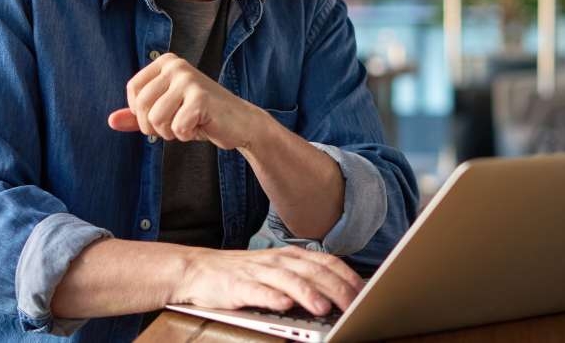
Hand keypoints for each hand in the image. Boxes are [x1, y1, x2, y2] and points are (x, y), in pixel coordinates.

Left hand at [107, 53, 264, 149]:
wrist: (239, 123)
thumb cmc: (200, 116)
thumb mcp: (165, 112)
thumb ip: (137, 116)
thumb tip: (110, 120)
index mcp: (166, 62)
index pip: (133, 91)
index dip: (141, 113)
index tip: (162, 115)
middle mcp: (176, 65)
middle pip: (142, 107)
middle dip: (155, 127)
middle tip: (177, 124)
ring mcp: (189, 79)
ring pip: (157, 119)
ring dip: (172, 132)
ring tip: (189, 123)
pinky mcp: (201, 98)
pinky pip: (177, 128)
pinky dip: (187, 135)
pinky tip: (201, 126)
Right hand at [172, 246, 363, 315]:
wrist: (198, 269)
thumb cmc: (242, 274)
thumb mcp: (276, 270)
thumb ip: (303, 278)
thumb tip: (336, 293)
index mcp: (290, 256)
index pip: (326, 262)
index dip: (348, 276)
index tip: (365, 292)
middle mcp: (278, 261)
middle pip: (313, 272)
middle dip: (336, 289)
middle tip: (354, 305)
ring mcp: (257, 272)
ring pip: (289, 280)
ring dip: (308, 294)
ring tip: (323, 308)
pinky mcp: (238, 286)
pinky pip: (258, 291)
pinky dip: (272, 297)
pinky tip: (284, 305)